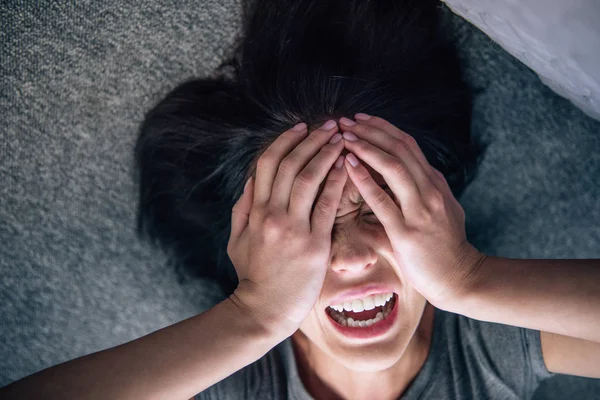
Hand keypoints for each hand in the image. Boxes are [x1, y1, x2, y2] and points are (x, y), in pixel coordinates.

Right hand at [227, 121, 347, 337]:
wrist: (264, 309)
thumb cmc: (252, 275)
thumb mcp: (237, 240)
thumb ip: (242, 208)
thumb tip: (251, 180)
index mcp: (255, 211)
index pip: (268, 164)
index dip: (285, 141)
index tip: (301, 127)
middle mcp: (272, 214)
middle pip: (290, 164)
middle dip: (310, 140)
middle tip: (328, 124)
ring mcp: (293, 228)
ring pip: (308, 178)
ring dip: (325, 153)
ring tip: (340, 137)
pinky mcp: (313, 244)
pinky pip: (327, 205)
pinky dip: (337, 181)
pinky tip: (347, 165)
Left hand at [339, 114, 486, 307]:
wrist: (460, 278)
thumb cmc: (444, 247)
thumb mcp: (439, 210)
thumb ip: (421, 192)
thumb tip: (399, 180)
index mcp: (435, 183)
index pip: (408, 145)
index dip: (383, 128)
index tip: (361, 119)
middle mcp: (430, 190)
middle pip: (400, 148)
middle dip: (370, 130)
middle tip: (346, 120)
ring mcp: (420, 210)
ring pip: (393, 166)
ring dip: (366, 147)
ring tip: (343, 136)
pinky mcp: (407, 232)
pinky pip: (382, 200)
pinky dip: (364, 179)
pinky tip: (348, 165)